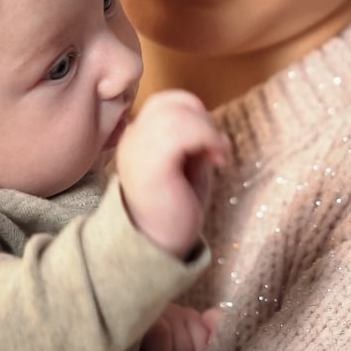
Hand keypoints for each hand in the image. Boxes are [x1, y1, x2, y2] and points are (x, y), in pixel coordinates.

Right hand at [116, 89, 229, 258]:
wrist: (159, 248)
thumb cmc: (175, 211)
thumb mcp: (188, 167)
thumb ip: (193, 141)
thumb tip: (212, 127)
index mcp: (138, 138)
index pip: (166, 102)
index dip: (194, 113)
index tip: (210, 145)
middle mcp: (132, 140)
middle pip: (171, 102)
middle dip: (203, 120)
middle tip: (215, 150)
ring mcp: (138, 151)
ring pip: (177, 113)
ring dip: (207, 130)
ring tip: (216, 156)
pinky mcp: (150, 165)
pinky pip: (180, 130)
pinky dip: (207, 137)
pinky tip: (217, 159)